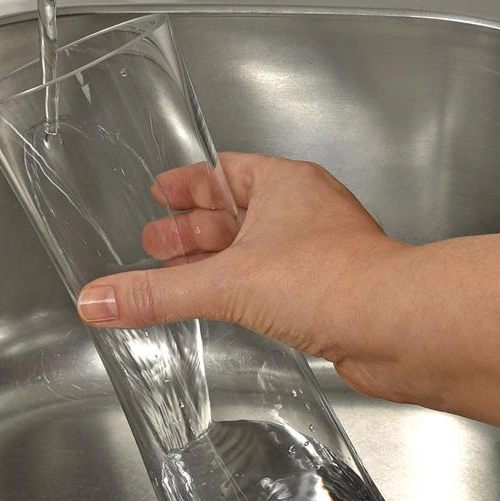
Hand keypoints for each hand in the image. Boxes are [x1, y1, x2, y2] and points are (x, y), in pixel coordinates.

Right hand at [77, 151, 407, 396]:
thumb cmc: (334, 281)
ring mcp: (316, 253)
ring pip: (251, 250)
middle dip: (190, 230)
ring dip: (212, 264)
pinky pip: (268, 282)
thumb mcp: (228, 282)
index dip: (186, 183)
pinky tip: (220, 305)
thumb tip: (99, 299)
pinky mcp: (324, 293)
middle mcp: (302, 214)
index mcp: (284, 186)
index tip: (159, 191)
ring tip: (175, 277)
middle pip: (232, 213)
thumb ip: (159, 294)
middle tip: (153, 242)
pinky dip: (238, 290)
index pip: (223, 171)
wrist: (400, 329)